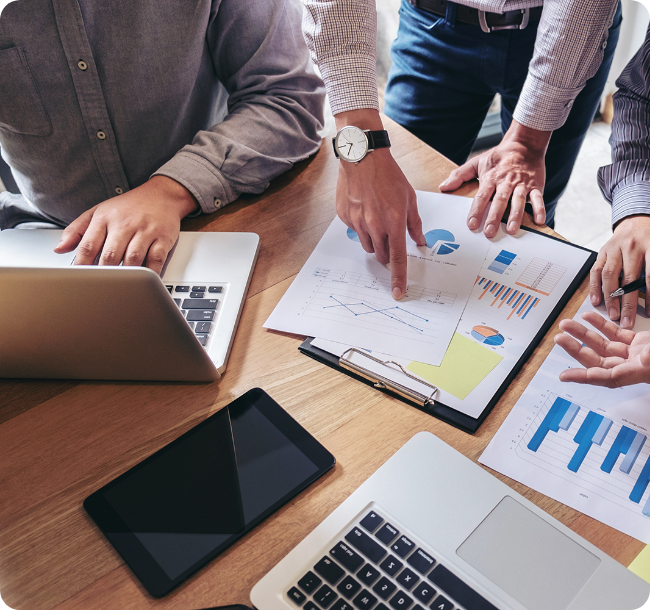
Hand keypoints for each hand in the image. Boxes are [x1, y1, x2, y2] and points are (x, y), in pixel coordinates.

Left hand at [54, 176, 197, 274]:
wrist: (162, 194)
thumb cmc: (128, 206)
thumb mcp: (98, 212)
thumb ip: (76, 230)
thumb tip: (59, 249)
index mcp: (105, 218)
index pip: (88, 245)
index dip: (81, 265)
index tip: (79, 280)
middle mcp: (124, 224)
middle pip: (110, 255)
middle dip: (103, 274)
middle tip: (99, 289)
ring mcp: (145, 231)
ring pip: (132, 259)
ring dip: (126, 276)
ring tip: (120, 288)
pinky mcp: (163, 238)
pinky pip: (156, 259)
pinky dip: (150, 273)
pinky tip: (145, 282)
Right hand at [334, 109, 425, 299]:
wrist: (362, 156)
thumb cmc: (388, 175)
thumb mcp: (409, 198)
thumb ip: (414, 223)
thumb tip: (420, 241)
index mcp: (393, 222)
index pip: (398, 258)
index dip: (399, 278)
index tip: (398, 293)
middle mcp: (374, 226)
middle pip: (381, 255)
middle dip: (387, 253)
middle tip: (390, 237)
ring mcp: (357, 222)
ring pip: (367, 245)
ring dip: (374, 240)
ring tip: (377, 218)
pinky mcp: (344, 217)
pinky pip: (355, 231)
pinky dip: (361, 226)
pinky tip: (364, 207)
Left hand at [439, 120, 549, 237]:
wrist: (523, 144)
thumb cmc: (498, 157)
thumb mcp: (476, 163)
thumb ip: (459, 175)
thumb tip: (444, 187)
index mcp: (491, 178)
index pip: (482, 196)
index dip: (477, 210)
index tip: (471, 225)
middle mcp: (506, 182)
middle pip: (500, 201)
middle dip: (495, 217)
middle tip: (489, 232)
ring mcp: (522, 184)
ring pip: (518, 200)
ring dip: (516, 215)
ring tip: (512, 230)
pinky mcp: (536, 185)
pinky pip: (538, 198)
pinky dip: (539, 208)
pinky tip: (539, 221)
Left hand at [554, 311, 649, 386]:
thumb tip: (644, 355)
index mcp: (634, 373)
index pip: (603, 376)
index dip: (581, 376)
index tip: (564, 376)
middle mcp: (630, 365)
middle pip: (595, 359)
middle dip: (575, 349)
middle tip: (559, 338)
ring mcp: (632, 354)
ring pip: (601, 344)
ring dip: (583, 334)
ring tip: (567, 325)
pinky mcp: (637, 343)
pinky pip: (614, 333)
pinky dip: (600, 324)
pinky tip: (588, 317)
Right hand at [589, 215, 649, 328]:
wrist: (636, 221)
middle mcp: (631, 247)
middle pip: (628, 279)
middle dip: (627, 303)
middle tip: (626, 321)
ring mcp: (614, 249)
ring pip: (610, 276)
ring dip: (610, 298)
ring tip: (612, 314)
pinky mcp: (602, 252)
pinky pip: (596, 271)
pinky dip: (594, 287)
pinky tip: (596, 301)